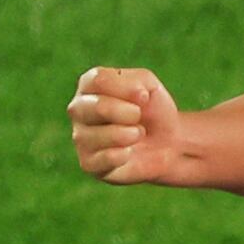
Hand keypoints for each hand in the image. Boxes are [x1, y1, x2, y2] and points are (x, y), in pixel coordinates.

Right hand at [66, 66, 198, 187]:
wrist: (166, 143)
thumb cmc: (151, 110)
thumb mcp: (149, 86)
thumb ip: (139, 80)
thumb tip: (138, 94)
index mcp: (88, 87)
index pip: (98, 80)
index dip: (127, 88)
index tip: (145, 96)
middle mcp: (78, 110)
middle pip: (97, 107)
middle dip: (129, 113)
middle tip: (139, 117)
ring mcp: (80, 137)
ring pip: (98, 134)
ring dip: (129, 135)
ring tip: (138, 134)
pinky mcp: (88, 163)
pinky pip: (105, 158)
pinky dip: (125, 154)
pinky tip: (130, 152)